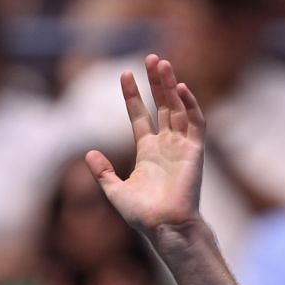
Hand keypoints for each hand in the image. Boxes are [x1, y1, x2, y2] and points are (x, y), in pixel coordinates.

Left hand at [86, 54, 206, 237]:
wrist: (165, 227)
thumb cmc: (143, 215)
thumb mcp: (114, 191)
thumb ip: (102, 172)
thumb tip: (88, 152)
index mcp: (147, 151)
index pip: (140, 115)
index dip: (133, 95)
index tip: (125, 74)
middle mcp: (166, 145)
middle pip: (162, 105)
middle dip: (156, 82)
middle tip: (150, 57)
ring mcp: (181, 146)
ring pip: (178, 108)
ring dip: (171, 85)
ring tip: (162, 63)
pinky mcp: (195, 151)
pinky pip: (196, 123)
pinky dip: (191, 104)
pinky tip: (181, 87)